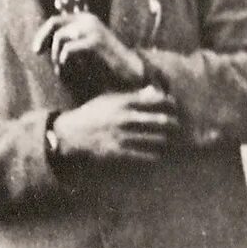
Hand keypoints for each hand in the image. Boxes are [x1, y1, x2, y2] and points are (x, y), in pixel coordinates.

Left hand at [34, 11, 147, 88]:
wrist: (129, 70)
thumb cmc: (104, 63)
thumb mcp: (83, 48)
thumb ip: (69, 41)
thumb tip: (43, 44)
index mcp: (85, 19)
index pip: (55, 20)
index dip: (42, 34)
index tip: (37, 50)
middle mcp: (88, 20)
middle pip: (54, 23)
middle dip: (42, 39)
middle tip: (37, 53)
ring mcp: (93, 29)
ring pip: (60, 37)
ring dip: (55, 55)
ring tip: (59, 69)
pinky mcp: (96, 41)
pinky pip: (69, 49)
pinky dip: (63, 61)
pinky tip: (65, 70)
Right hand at [48, 87, 179, 164]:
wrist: (70, 135)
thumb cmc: (91, 115)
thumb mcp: (109, 99)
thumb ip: (132, 96)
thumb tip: (154, 92)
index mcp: (124, 102)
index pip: (157, 101)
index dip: (170, 104)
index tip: (174, 108)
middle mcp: (126, 118)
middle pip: (162, 121)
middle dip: (173, 125)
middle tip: (176, 127)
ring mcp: (123, 137)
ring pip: (157, 140)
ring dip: (166, 141)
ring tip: (169, 142)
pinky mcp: (119, 153)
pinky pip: (146, 156)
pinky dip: (155, 156)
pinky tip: (156, 155)